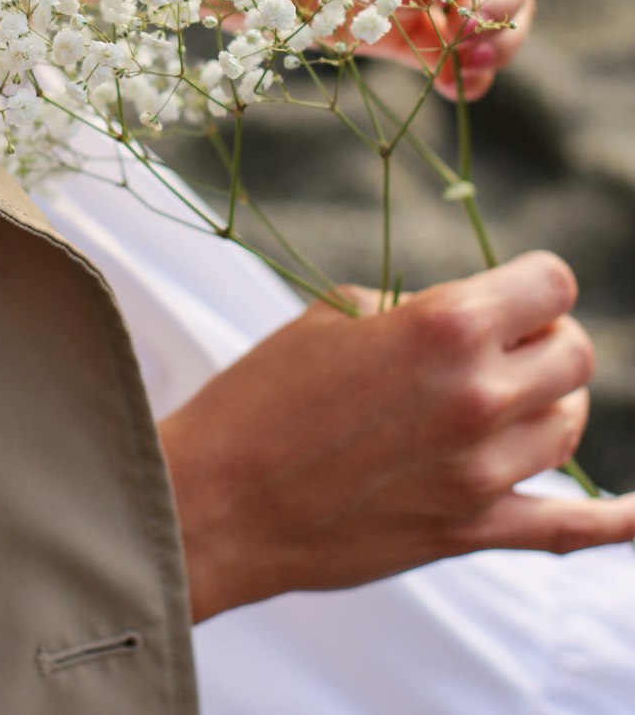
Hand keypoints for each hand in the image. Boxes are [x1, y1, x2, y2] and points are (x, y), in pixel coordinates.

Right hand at [158, 251, 633, 622]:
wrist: (218, 498)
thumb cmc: (262, 395)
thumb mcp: (334, 315)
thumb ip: (416, 312)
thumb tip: (463, 325)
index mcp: (445, 325)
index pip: (551, 284)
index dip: (532, 282)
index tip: (512, 292)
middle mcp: (478, 395)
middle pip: (575, 354)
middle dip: (544, 339)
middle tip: (500, 345)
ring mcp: (481, 471)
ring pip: (570, 424)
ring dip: (547, 402)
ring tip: (505, 398)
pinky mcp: (470, 530)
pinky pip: (570, 527)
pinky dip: (615, 520)